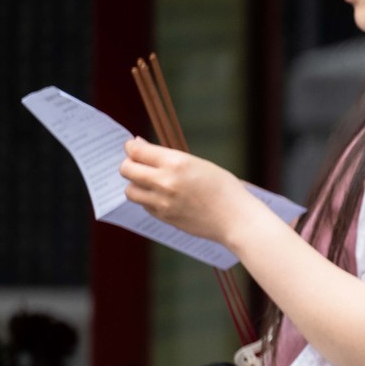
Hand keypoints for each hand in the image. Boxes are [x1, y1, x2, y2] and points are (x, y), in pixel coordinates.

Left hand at [120, 137, 261, 246]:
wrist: (237, 219)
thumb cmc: (224, 188)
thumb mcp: (200, 164)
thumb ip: (168, 157)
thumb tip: (140, 147)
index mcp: (176, 163)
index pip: (137, 151)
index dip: (132, 147)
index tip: (133, 147)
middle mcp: (165, 181)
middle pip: (127, 170)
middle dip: (129, 164)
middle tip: (138, 164)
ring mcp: (162, 202)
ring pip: (130, 190)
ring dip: (136, 184)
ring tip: (149, 183)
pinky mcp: (163, 217)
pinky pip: (144, 205)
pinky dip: (148, 199)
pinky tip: (163, 197)